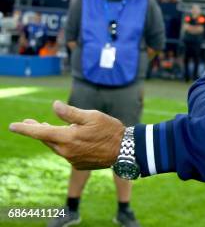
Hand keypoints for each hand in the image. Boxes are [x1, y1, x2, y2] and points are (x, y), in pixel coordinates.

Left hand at [9, 100, 123, 169]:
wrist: (125, 150)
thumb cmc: (110, 130)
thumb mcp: (92, 116)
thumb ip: (71, 113)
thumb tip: (54, 106)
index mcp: (67, 138)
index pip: (40, 132)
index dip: (25, 128)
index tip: (12, 126)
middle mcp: (66, 151)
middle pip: (46, 139)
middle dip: (37, 130)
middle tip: (29, 122)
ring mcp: (72, 160)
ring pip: (56, 146)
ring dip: (51, 137)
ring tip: (47, 127)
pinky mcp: (78, 165)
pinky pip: (66, 153)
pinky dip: (64, 144)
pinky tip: (70, 138)